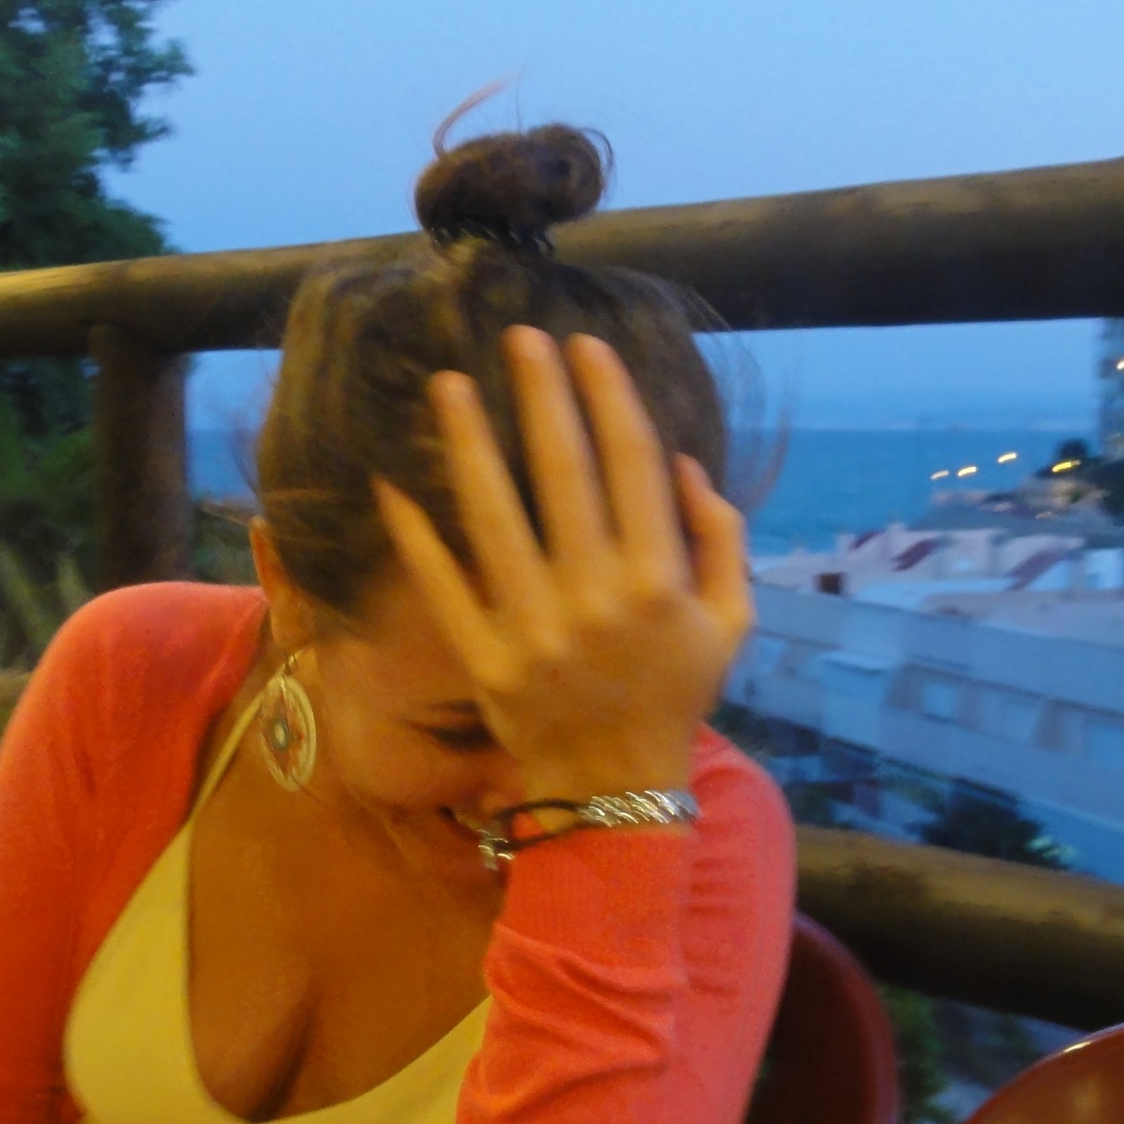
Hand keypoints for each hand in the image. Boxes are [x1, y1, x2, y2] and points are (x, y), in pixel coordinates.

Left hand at [375, 326, 752, 801]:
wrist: (615, 787)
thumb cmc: (674, 696)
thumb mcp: (729, 623)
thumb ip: (720, 540)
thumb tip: (683, 461)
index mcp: (658, 581)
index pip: (630, 465)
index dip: (607, 397)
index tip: (585, 346)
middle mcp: (595, 597)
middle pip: (562, 473)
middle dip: (539, 396)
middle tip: (517, 336)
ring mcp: (534, 626)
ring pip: (495, 516)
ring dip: (469, 443)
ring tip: (448, 385)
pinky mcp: (484, 656)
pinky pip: (445, 584)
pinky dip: (416, 535)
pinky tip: (394, 483)